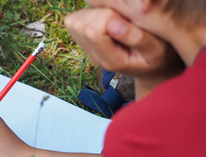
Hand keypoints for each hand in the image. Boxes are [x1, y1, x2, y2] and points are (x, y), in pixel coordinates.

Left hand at [64, 8, 183, 84]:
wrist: (150, 67)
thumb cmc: (157, 56)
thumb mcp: (155, 50)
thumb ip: (136, 38)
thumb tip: (112, 25)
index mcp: (110, 60)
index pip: (93, 31)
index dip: (109, 16)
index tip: (127, 18)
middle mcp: (93, 55)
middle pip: (81, 23)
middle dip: (101, 13)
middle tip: (122, 18)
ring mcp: (86, 47)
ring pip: (75, 20)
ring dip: (95, 13)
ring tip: (116, 18)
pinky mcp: (83, 39)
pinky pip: (76, 19)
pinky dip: (90, 13)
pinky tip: (108, 19)